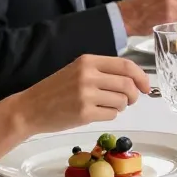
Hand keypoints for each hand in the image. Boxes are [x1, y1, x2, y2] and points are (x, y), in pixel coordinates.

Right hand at [11, 55, 149, 135]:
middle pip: (127, 85)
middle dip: (134, 95)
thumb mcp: (78, 71)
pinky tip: (98, 113)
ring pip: (122, 101)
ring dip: (121, 106)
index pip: (126, 65)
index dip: (141, 76)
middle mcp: (88, 75)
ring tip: (108, 106)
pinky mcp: (84, 113)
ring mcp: (86, 95)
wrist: (30, 108)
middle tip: (130, 100)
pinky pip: (111, 115)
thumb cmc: (56, 90)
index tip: (146, 86)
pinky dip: (110, 115)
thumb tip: (135, 80)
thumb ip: (103, 71)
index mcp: (88, 61)